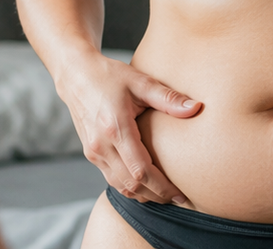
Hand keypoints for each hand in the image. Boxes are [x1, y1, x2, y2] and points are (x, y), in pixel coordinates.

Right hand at [55, 52, 201, 206]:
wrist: (76, 75)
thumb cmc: (109, 76)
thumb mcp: (140, 82)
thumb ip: (169, 98)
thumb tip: (196, 108)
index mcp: (115, 128)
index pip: (141, 170)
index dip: (162, 187)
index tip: (180, 194)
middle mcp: (101, 145)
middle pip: (131, 184)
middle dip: (156, 195)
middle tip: (178, 198)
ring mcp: (93, 152)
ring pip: (120, 185)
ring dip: (143, 195)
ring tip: (164, 194)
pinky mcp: (91, 153)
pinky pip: (111, 178)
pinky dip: (129, 186)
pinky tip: (145, 185)